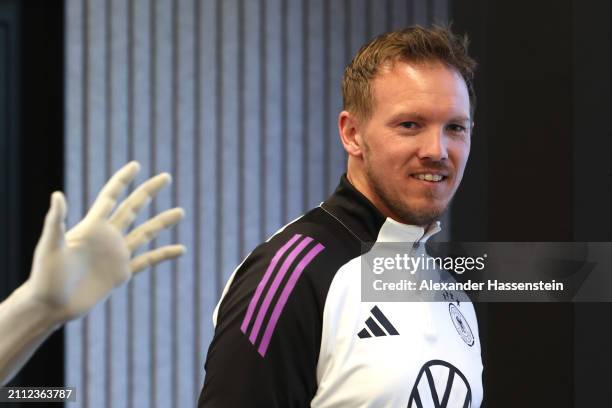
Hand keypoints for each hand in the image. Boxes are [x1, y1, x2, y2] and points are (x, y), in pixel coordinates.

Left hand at [24, 161, 185, 322]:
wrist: (51, 305)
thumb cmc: (45, 276)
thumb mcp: (50, 246)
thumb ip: (56, 221)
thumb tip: (58, 194)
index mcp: (91, 226)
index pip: (111, 197)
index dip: (123, 180)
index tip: (136, 165)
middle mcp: (107, 236)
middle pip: (133, 208)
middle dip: (149, 191)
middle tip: (166, 177)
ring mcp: (117, 254)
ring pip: (145, 233)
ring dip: (163, 222)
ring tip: (180, 212)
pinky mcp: (122, 273)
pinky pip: (148, 261)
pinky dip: (164, 254)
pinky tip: (181, 249)